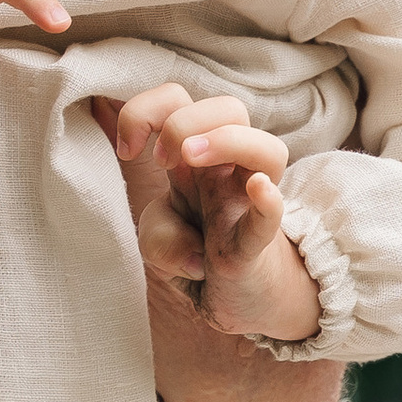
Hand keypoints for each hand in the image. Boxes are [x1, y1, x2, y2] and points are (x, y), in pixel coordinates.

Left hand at [102, 82, 324, 345]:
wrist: (239, 300)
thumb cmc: (197, 255)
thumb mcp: (158, 243)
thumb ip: (158, 235)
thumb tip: (195, 254)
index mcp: (197, 159)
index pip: (179, 100)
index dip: (144, 111)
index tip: (128, 150)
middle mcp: (229, 172)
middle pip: (230, 108)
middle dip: (184, 121)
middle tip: (162, 163)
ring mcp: (248, 205)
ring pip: (270, 149)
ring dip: (225, 142)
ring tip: (188, 163)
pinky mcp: (258, 245)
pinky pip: (274, 217)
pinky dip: (268, 202)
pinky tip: (258, 191)